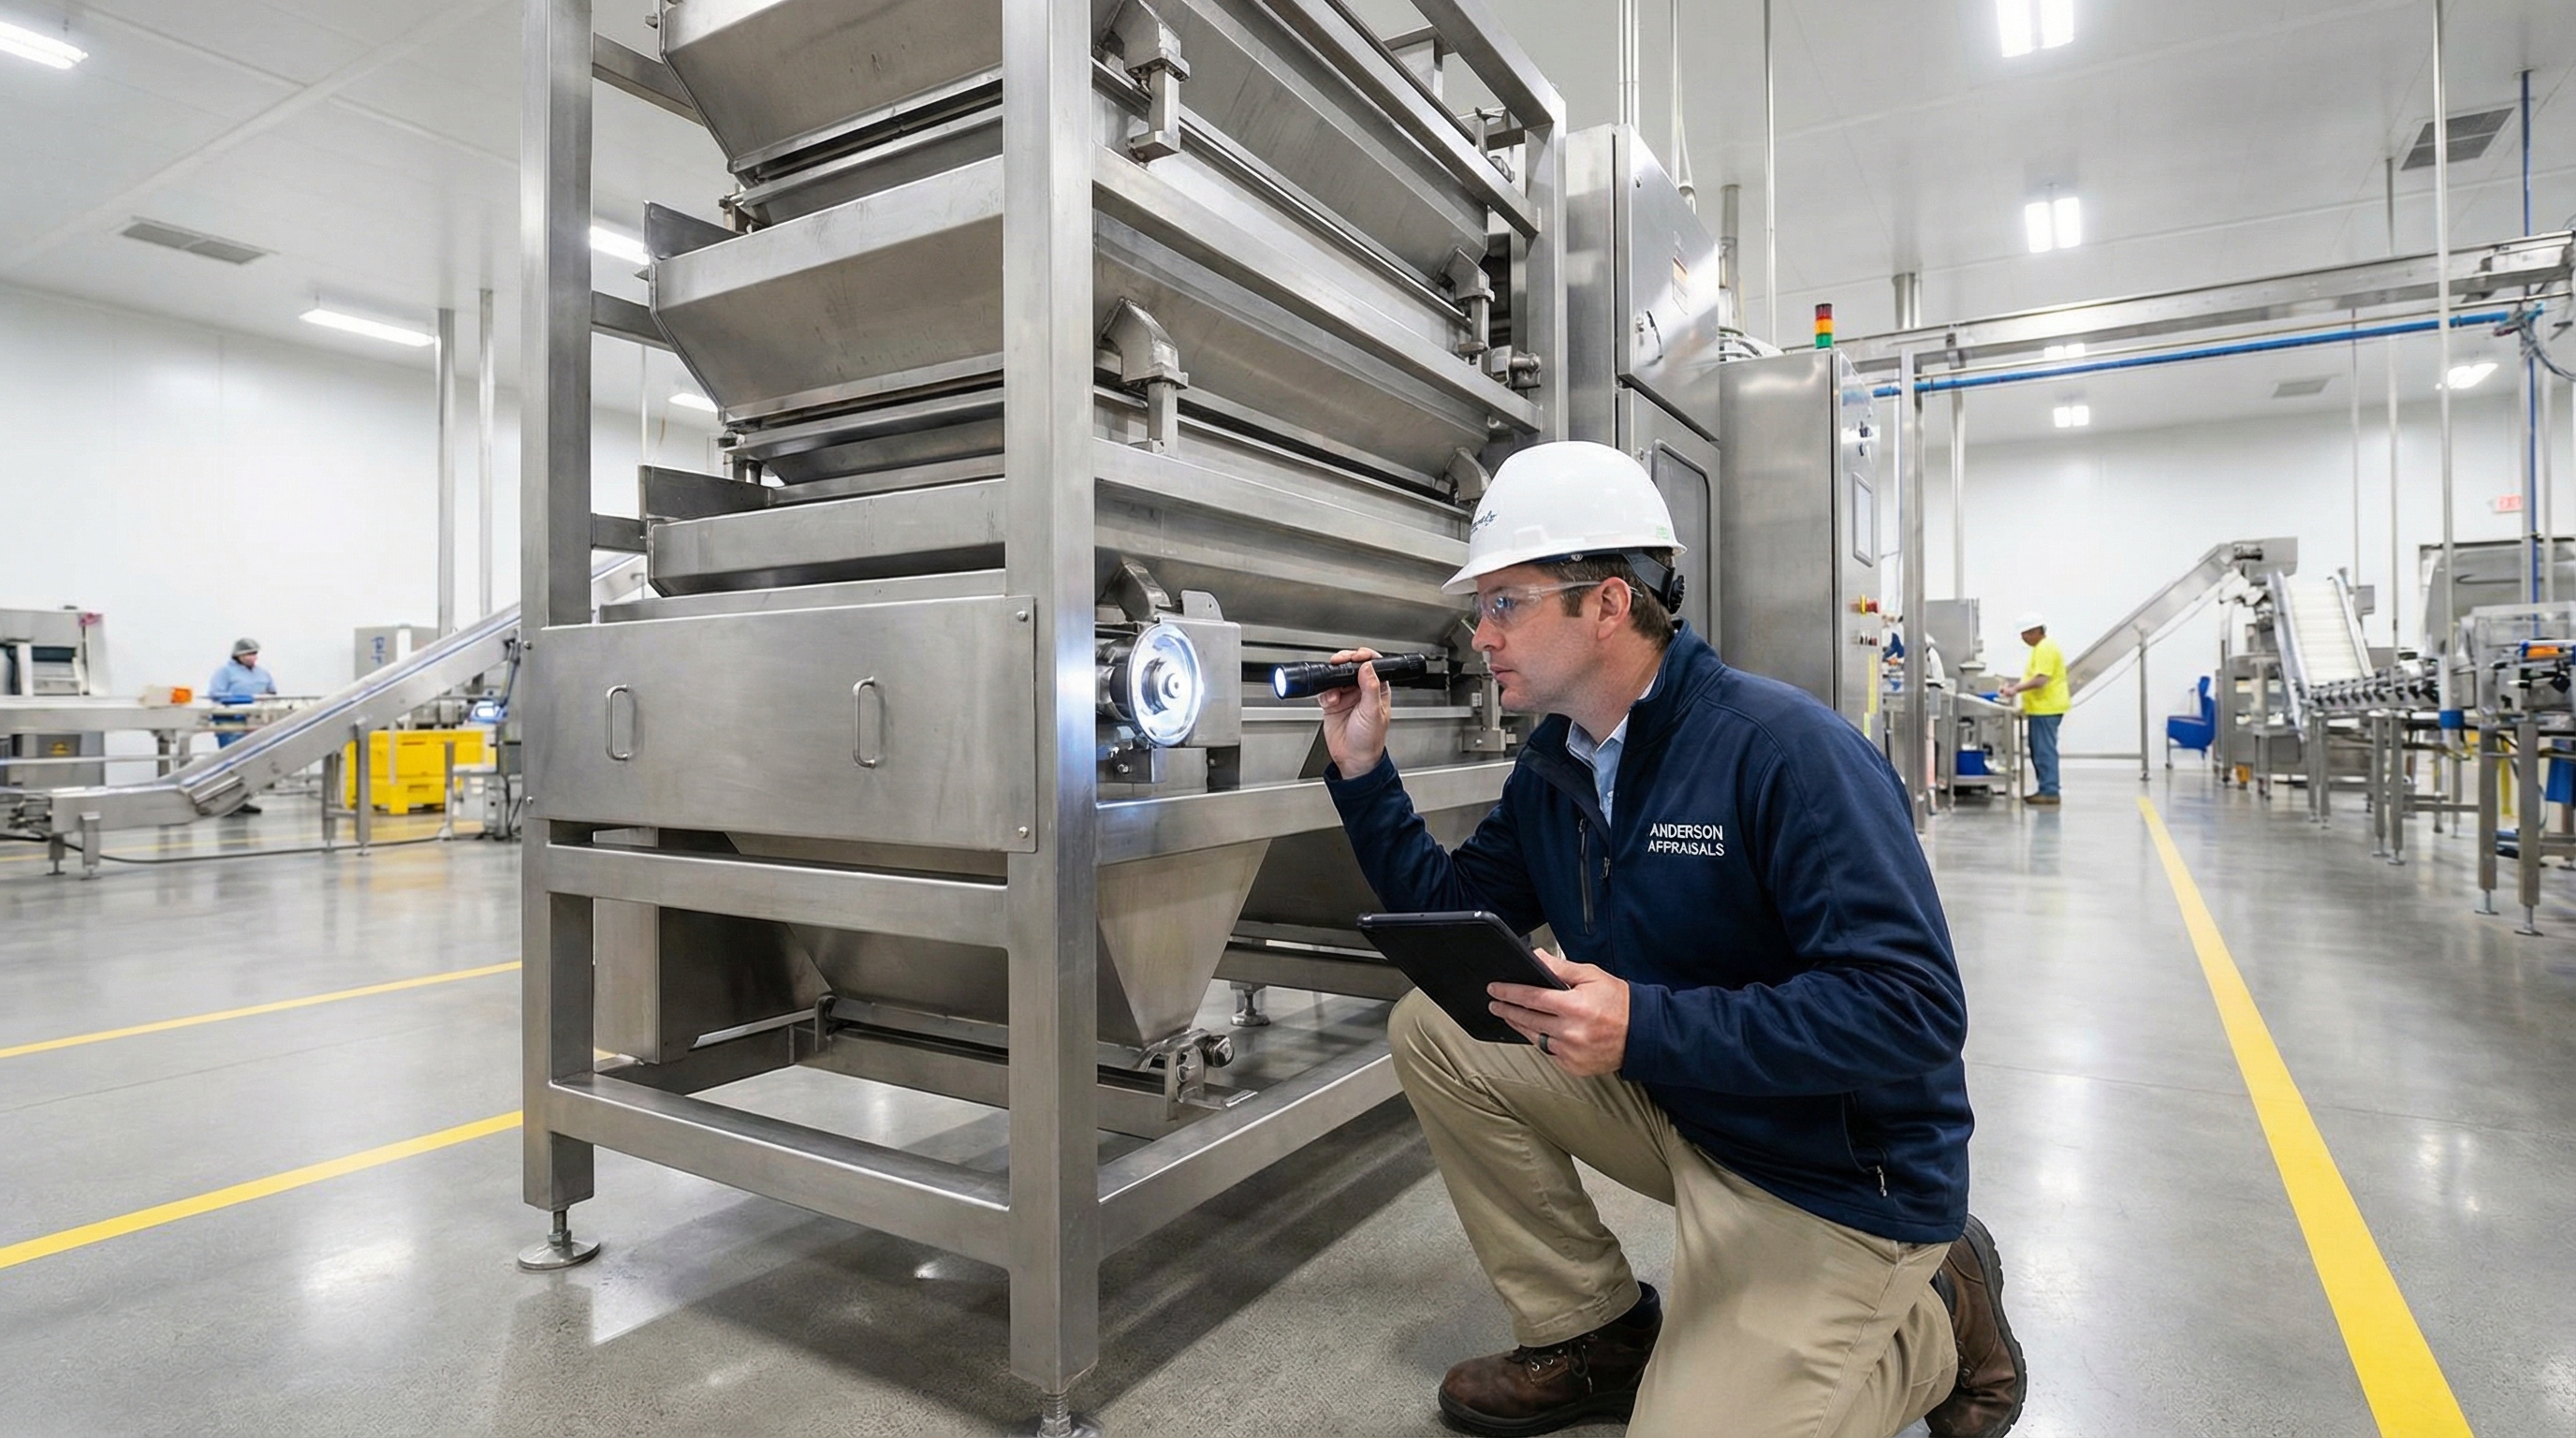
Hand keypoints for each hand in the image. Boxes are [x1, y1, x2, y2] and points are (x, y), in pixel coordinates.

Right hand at [1317, 647, 1390, 776]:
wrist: (1354, 759)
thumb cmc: (1370, 740)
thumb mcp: (1373, 711)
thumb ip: (1371, 687)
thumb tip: (1368, 667)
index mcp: (1378, 690)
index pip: (1373, 665)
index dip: (1364, 657)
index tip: (1357, 656)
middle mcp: (1362, 691)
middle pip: (1352, 667)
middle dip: (1344, 662)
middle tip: (1339, 661)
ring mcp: (1346, 696)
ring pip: (1337, 677)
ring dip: (1333, 679)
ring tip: (1334, 688)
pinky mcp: (1333, 704)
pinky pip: (1325, 691)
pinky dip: (1325, 694)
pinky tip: (1330, 701)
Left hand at [1490, 949, 1627, 1076]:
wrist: (1643, 1033)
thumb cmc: (1619, 1002)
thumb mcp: (1591, 976)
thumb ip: (1560, 967)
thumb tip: (1536, 957)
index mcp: (1575, 1006)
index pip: (1532, 997)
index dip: (1510, 992)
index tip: (1495, 989)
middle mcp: (1572, 1032)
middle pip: (1528, 1019)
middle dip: (1507, 1009)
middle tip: (1495, 1003)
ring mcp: (1572, 1052)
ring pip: (1535, 1038)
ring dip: (1520, 1025)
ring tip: (1510, 1016)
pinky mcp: (1574, 1066)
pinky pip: (1549, 1052)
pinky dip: (1542, 1041)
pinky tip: (1536, 1031)